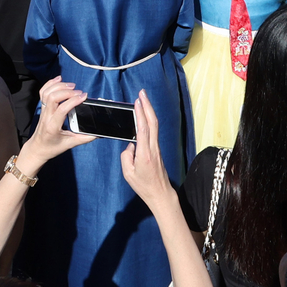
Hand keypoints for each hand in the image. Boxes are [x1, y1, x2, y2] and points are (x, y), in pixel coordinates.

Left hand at [17, 78, 96, 174]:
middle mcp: (46, 117)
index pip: (62, 109)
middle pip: (53, 97)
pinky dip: (51, 83)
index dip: (73, 101)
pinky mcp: (42, 107)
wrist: (37, 148)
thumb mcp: (69, 144)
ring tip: (72, 86)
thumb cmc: (52, 147)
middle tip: (79, 92)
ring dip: (60, 86)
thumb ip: (84, 138)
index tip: (83, 97)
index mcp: (53, 126)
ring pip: (47, 93)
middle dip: (67, 91)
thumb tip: (97, 133)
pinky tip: (59, 79)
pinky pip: (43, 92)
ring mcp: (43, 111)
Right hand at [118, 91, 174, 213]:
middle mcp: (153, 148)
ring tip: (143, 99)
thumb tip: (130, 145)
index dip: (140, 114)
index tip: (137, 101)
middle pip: (152, 123)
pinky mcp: (157, 149)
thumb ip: (126, 157)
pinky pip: (153, 131)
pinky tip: (145, 115)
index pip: (143, 129)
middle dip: (147, 106)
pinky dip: (149, 119)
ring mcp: (156, 148)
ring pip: (154, 125)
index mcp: (145, 154)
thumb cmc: (143, 186)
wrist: (160, 193)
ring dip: (149, 110)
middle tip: (142, 93)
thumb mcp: (128, 173)